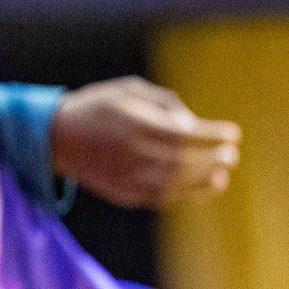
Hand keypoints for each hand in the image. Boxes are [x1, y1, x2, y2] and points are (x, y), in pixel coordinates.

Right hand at [51, 76, 240, 206]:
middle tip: (232, 155)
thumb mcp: (129, 91)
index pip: (184, 135)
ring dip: (203, 182)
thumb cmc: (99, 107)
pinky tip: (201, 187)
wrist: (54, 137)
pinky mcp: (122, 193)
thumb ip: (164, 104)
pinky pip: (160, 197)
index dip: (213, 136)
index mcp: (134, 124)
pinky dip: (184, 194)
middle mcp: (131, 153)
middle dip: (213, 159)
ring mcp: (126, 176)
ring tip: (222, 175)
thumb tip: (193, 124)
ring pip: (175, 184)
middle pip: (183, 161)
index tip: (234, 133)